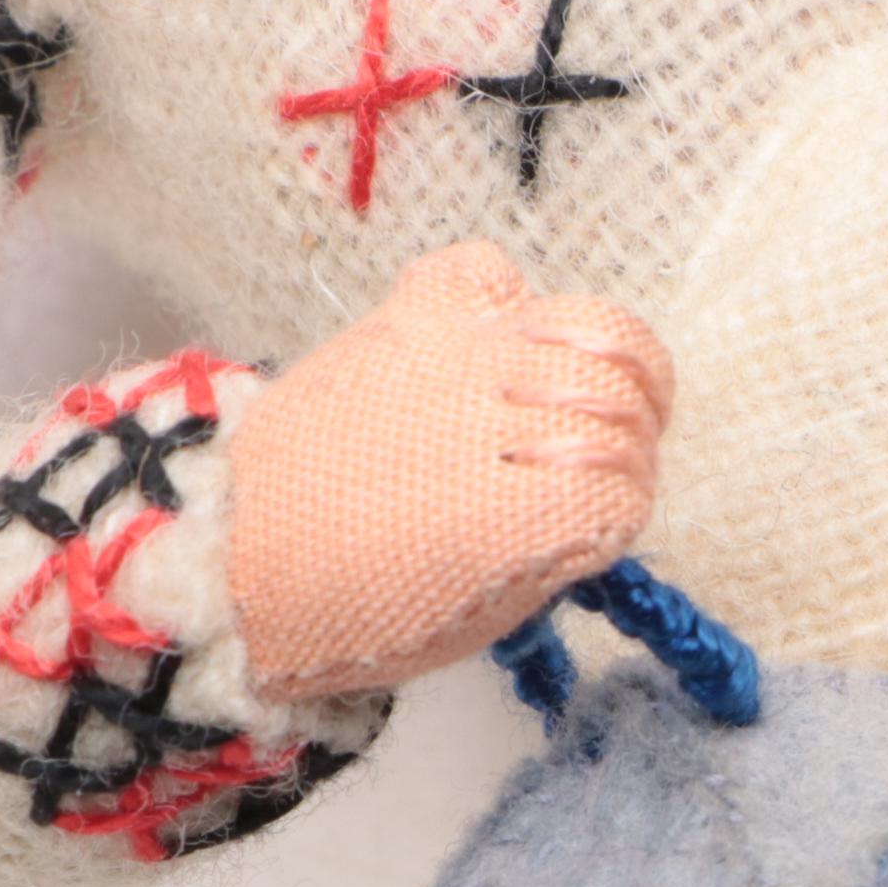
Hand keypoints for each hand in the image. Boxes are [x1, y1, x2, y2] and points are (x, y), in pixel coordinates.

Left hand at [229, 243, 673, 700]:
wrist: (250, 564)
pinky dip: (509, 302)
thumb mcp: (496, 611)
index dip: (631, 483)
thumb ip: (559, 541)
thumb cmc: (371, 608)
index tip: (609, 500)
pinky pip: (493, 276)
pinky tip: (491, 343)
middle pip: (627, 389)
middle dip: (633, 416)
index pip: (637, 469)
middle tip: (608, 437)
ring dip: (596, 356)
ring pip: (587, 323)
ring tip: (566, 388)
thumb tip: (592, 487)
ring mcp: (470, 359)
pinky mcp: (413, 318)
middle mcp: (522, 424)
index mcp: (553, 516)